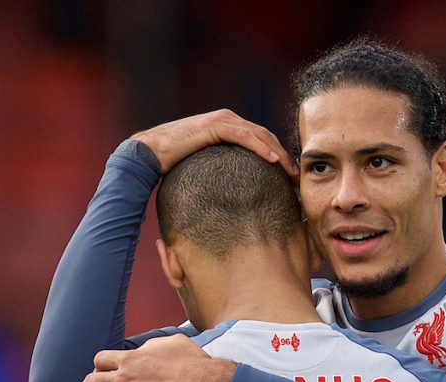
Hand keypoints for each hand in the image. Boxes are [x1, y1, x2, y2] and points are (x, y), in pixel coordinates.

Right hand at [130, 110, 296, 177]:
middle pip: (265, 136)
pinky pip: (244, 136)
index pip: (260, 140)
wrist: (148, 154)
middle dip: (284, 155)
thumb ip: (221, 173)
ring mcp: (222, 120)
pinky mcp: (215, 126)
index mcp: (227, 128)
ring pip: (260, 135)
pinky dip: (261, 147)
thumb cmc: (172, 166)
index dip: (278, 156)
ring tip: (291, 172)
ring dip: (279, 153)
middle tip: (297, 177)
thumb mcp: (204, 169)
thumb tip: (234, 197)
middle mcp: (227, 120)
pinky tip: (274, 161)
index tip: (289, 178)